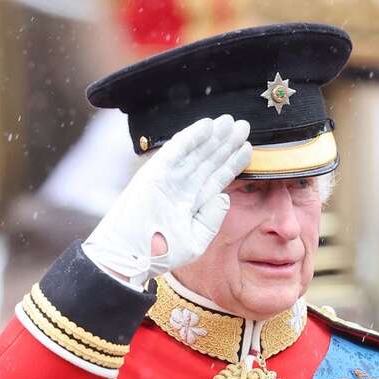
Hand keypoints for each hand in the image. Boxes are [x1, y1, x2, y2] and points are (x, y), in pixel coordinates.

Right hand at [82, 114, 251, 288]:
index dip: (232, 162)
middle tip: (243, 126)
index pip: (217, 177)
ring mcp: (169, 178)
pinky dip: (191, 137)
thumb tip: (225, 196)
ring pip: (196, 152)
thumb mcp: (196, 241)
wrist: (130, 256)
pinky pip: (176, 150)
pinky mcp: (155, 172)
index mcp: (192, 203)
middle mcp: (182, 187)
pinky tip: (207, 126)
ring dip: (213, 137)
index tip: (247, 148)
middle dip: (226, 144)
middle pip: (209, 161)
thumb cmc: (159, 254)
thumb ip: (212, 219)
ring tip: (231, 122)